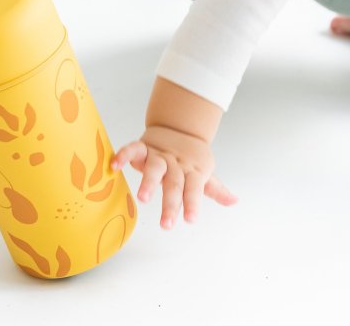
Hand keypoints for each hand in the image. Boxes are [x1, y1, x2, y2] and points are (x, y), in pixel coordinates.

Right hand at [111, 125, 237, 229]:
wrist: (180, 125)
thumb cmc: (190, 157)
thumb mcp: (204, 173)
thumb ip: (215, 189)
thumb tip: (234, 201)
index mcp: (191, 172)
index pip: (194, 189)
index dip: (193, 203)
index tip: (190, 220)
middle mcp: (175, 164)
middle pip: (174, 183)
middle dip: (170, 203)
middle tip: (166, 224)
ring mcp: (159, 155)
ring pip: (154, 167)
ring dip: (148, 182)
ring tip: (143, 198)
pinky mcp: (144, 148)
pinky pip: (133, 149)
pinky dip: (123, 155)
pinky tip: (114, 165)